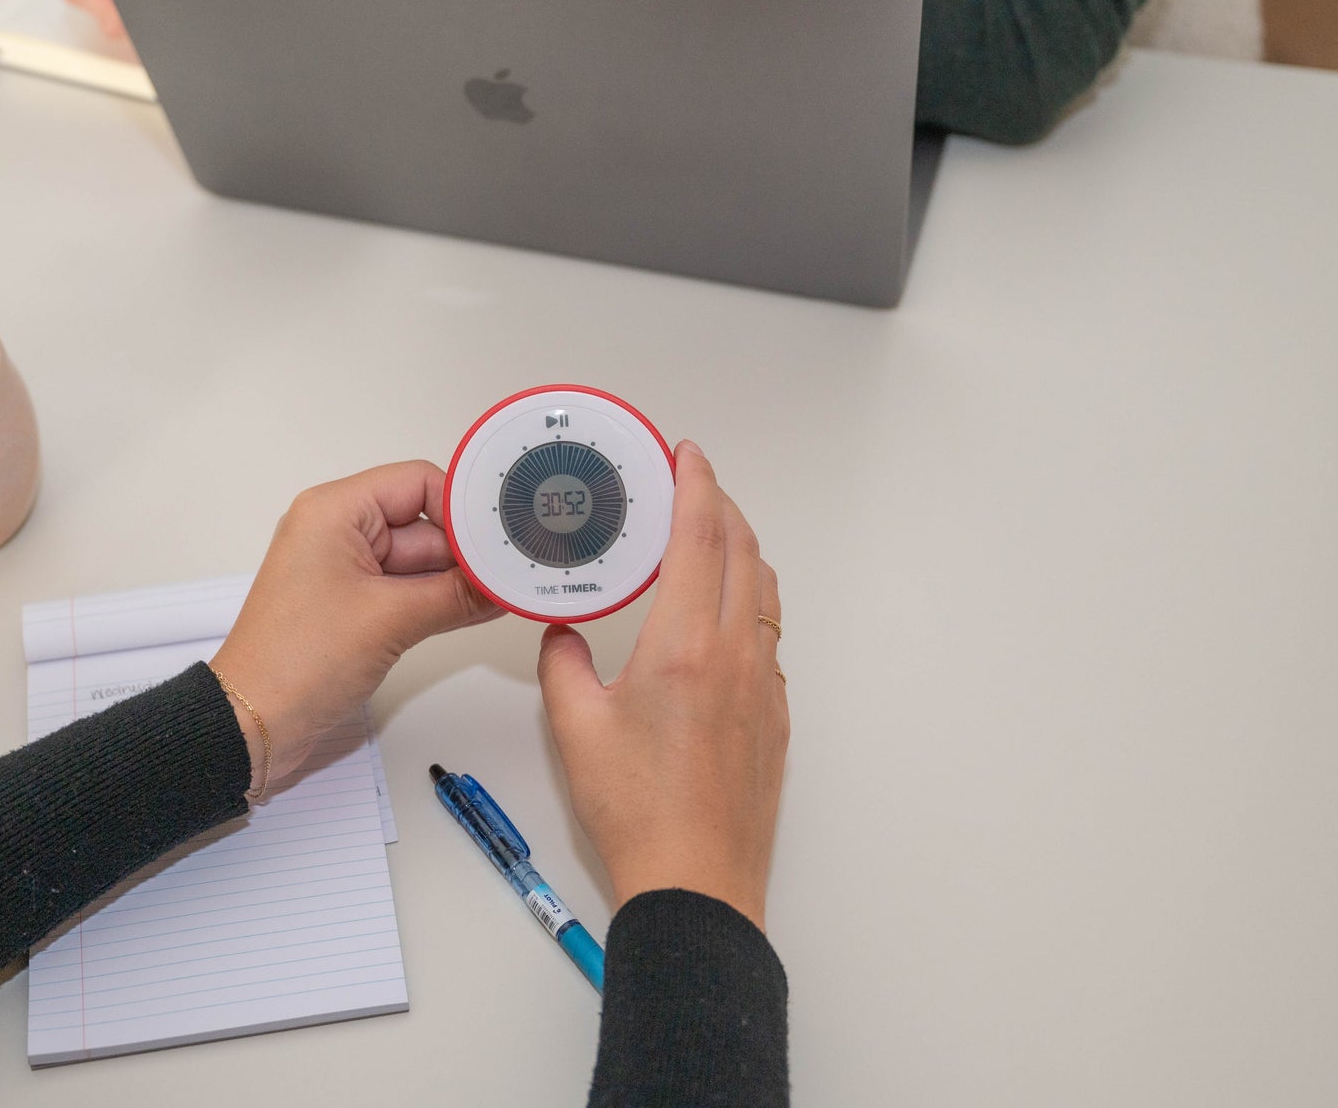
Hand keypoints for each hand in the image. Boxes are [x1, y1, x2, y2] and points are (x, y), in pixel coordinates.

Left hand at [213, 461, 502, 796]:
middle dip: (468, 548)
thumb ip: (456, 594)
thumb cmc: (299, 660)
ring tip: (511, 589)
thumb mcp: (390, 620)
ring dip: (458, 579)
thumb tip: (504, 584)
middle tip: (519, 568)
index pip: (417, 483)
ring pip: (419, 561)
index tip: (504, 534)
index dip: (463, 506)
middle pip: (423, 523)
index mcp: (335, 511)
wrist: (252, 724)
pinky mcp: (352, 607)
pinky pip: (406, 591)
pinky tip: (480, 608)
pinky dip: (440, 599)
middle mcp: (340, 532)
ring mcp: (346, 572)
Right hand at [535, 440, 787, 927]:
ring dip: (739, 550)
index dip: (696, 484)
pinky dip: (746, 603)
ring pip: (762, 592)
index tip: (686, 454)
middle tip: (692, 483)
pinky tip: (717, 619)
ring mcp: (764, 686)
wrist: (696, 882)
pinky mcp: (775, 717)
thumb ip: (562, 666)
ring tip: (707, 539)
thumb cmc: (637, 812)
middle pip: (742, 551)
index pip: (699, 537)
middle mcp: (735, 656)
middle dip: (720, 504)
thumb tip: (562, 635)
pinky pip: (767, 638)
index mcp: (684, 646)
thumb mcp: (574, 729)